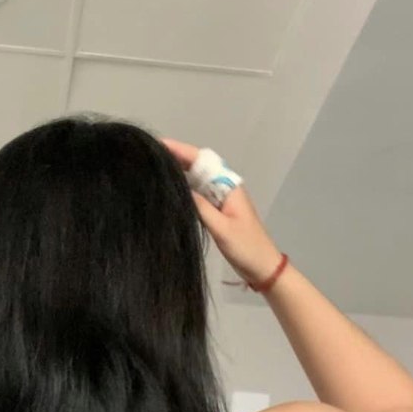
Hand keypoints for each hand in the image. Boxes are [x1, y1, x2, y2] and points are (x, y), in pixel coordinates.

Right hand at [160, 137, 284, 287]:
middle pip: (198, 165)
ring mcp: (221, 199)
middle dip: (176, 157)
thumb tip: (179, 187)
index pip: (202, 160)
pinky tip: (171, 189)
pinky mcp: (218, 211)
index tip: (159, 144)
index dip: (180, 150)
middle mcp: (224, 187)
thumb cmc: (246, 248)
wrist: (263, 267)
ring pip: (197, 179)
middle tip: (150, 154)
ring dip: (179, 171)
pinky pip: (198, 194)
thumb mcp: (221, 228)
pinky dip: (185, 189)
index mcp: (228, 186)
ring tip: (155, 167)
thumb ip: (201, 207)